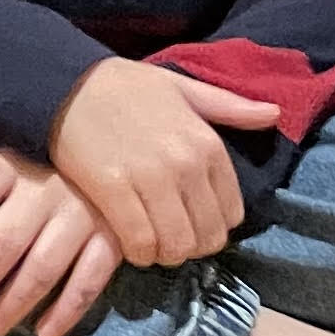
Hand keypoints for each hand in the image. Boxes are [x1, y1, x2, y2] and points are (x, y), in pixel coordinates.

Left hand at [0, 148, 125, 335]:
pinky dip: (65, 312)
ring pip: (43, 266)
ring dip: (14, 302)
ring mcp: (82, 215)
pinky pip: (88, 282)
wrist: (102, 174)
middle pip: (7, 237)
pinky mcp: (112, 241)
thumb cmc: (29, 182)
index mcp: (9, 166)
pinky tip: (43, 333)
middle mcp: (46, 188)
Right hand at [47, 57, 284, 265]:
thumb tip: (274, 114)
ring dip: (164, 254)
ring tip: (149, 244)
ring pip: (175, 245)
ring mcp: (149, 177)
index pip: (231, 214)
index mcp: (207, 144)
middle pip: (206, 237)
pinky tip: (129, 243)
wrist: (60, 81)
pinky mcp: (112, 188)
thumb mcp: (180, 88)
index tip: (190, 222)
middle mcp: (185, 164)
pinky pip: (139, 241)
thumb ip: (228, 106)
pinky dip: (138, 252)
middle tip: (168, 239)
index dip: (211, 227)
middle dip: (189, 247)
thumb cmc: (122, 86)